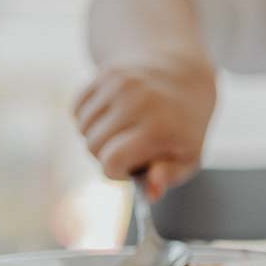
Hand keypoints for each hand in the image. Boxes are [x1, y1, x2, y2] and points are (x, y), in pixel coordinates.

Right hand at [72, 56, 216, 200]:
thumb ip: (169, 177)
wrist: (183, 73)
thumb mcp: (189, 156)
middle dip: (106, 155)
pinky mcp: (106, 72)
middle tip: (129, 147)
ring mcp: (120, 83)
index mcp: (159, 128)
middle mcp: (137, 102)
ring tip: (122, 129)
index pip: (111, 162)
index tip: (129, 168)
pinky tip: (113, 113)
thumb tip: (151, 192)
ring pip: (82, 128)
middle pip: (93, 147)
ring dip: (96, 135)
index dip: (115, 173)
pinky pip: (77, 108)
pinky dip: (89, 116)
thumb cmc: (183, 125)